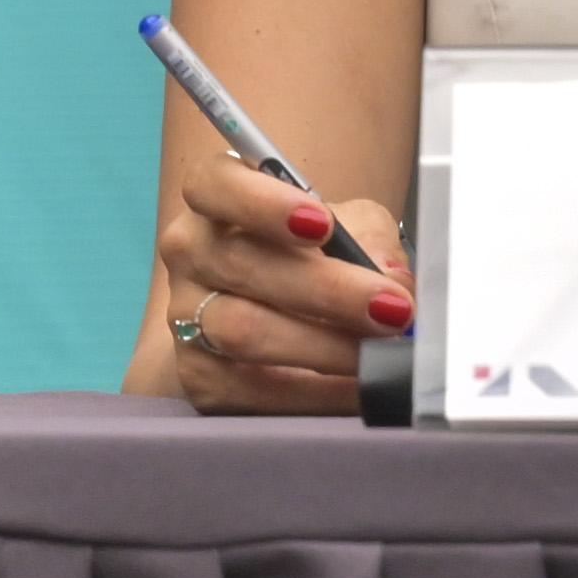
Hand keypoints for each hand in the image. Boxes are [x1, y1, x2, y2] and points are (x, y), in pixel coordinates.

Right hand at [149, 153, 414, 414]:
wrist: (274, 315)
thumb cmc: (312, 258)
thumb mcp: (349, 227)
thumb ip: (371, 240)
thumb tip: (392, 279)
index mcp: (215, 199)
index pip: (213, 185)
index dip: (263, 202)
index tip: (322, 224)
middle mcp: (190, 252)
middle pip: (243, 264)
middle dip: (328, 289)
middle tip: (392, 309)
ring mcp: (185, 316)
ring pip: (244, 330)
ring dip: (324, 345)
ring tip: (379, 351)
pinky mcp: (199, 376)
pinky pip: (253, 390)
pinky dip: (313, 393)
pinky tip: (355, 386)